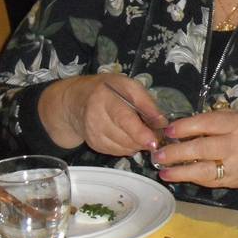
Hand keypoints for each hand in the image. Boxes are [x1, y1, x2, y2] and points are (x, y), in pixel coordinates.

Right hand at [38, 74, 164, 155]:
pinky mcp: (94, 144)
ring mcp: (93, 133)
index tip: (153, 140)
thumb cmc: (106, 90)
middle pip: (124, 136)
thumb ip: (146, 102)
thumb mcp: (129, 86)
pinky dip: (128, 147)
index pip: (123, 119)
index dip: (139, 132)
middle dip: (144, 139)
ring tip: (145, 134)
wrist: (76, 101)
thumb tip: (162, 121)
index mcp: (105, 98)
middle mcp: (95, 118)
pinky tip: (132, 138)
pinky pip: (116, 151)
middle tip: (157, 135)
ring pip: (121, 147)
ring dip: (138, 144)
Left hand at [153, 110, 237, 188]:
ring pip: (201, 169)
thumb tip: (181, 128)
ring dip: (178, 170)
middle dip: (176, 151)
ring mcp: (234, 166)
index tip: (168, 130)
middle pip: (202, 148)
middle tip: (158, 153)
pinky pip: (205, 180)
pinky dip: (187, 177)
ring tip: (161, 168)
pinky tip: (174, 175)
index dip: (185, 127)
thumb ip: (214, 121)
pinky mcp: (230, 181)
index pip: (208, 124)